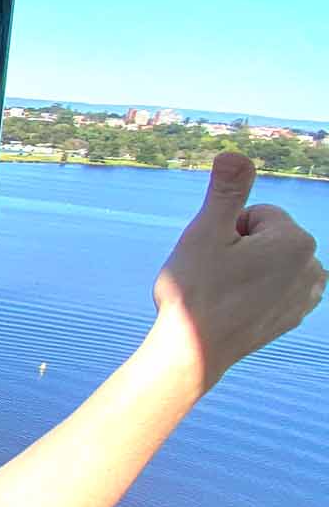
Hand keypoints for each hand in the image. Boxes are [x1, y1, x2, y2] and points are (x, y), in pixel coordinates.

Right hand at [151, 152, 324, 391]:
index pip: (254, 214)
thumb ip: (226, 190)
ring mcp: (307, 294)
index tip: (212, 257)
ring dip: (246, 269)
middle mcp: (312, 266)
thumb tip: (235, 153)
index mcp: (295, 240)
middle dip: (238, 249)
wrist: (193, 353)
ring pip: (269, 262)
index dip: (224, 230)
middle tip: (214, 276)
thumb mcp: (204, 232)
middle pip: (265, 237)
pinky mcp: (295, 315)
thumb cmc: (196, 291)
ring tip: (223, 293)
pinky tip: (234, 308)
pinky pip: (274, 287)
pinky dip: (254, 292)